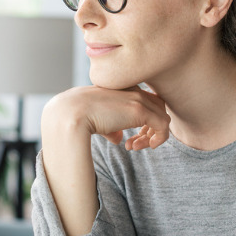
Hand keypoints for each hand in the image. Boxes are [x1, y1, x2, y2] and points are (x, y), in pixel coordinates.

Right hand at [44, 85, 170, 150]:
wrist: (72, 113)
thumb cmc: (79, 116)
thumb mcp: (98, 120)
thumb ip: (111, 127)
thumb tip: (119, 138)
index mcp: (123, 88)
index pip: (146, 101)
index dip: (143, 121)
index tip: (130, 137)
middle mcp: (133, 90)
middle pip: (157, 107)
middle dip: (150, 128)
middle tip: (134, 143)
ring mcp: (138, 99)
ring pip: (162, 117)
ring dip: (152, 136)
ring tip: (135, 147)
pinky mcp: (141, 111)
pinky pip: (163, 126)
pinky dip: (157, 139)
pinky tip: (139, 147)